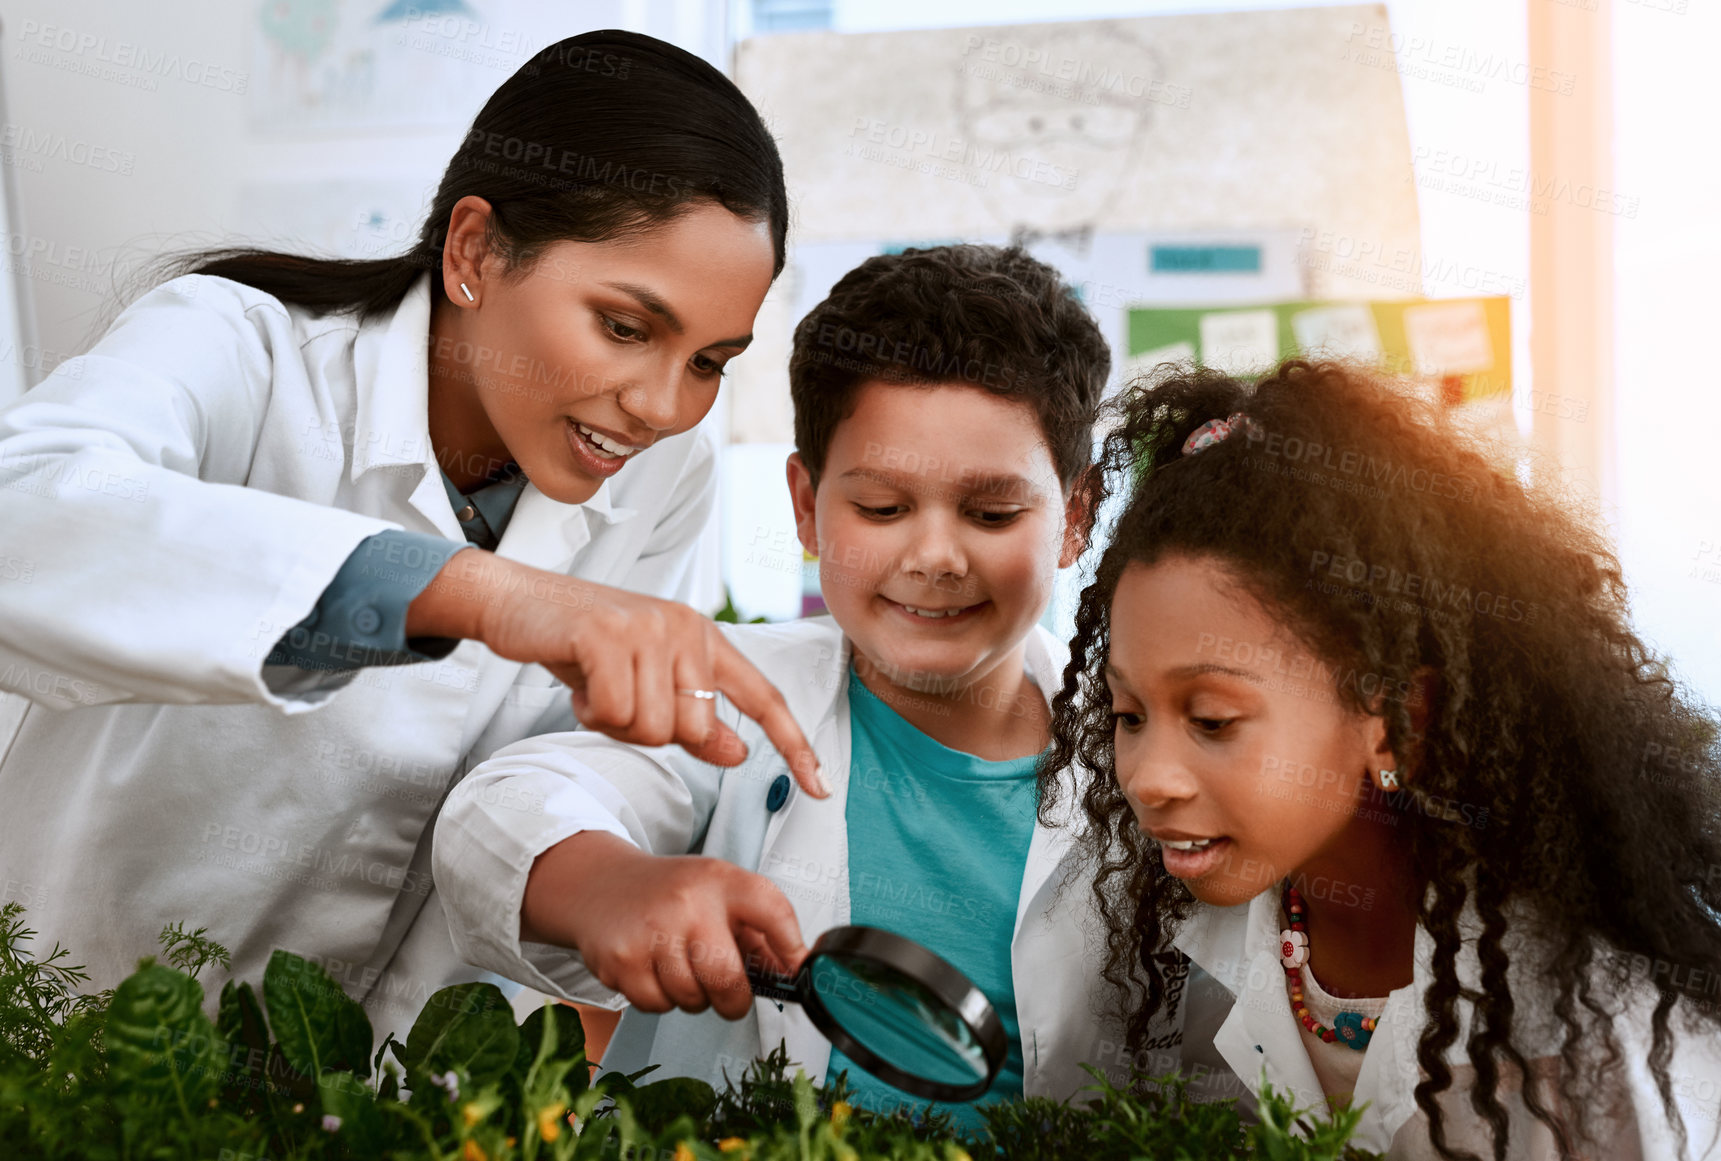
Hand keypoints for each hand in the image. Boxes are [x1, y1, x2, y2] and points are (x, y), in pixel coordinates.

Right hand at [407, 548, 827, 795]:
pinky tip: (578, 684)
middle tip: (615, 700)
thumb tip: (739, 754)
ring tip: (596, 688)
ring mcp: (650, 628)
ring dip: (616, 723)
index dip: (794, 743)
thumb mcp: (644, 682)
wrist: (516, 601)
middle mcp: (686, 628)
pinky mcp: (609, 635)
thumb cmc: (583, 645)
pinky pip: (616, 713)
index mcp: (704, 638)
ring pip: (654, 729)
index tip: (821, 785)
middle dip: (648, 732)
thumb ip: (693, 719)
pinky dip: (591, 713)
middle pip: (694, 730)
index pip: (762, 696)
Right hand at [521, 831, 806, 1019]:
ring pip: (691, 998)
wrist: (601, 886)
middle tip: (729, 995)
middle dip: (734, 999)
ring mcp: (651, 932)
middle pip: (727, 978)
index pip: (771, 910)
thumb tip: (792, 973)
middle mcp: (688, 903)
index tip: (796, 970)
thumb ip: (758, 932)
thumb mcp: (718, 894)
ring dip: (693, 997)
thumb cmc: (672, 895)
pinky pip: (658, 1005)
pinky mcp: (621, 960)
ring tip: (681, 967)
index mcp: (721, 881)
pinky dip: (661, 999)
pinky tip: (654, 970)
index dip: (791, 947)